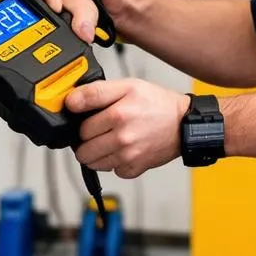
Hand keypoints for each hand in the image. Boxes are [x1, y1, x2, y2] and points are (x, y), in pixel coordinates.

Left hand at [65, 79, 189, 178]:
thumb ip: (95, 91)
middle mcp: (122, 137)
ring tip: (107, 139)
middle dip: (86, 138)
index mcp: (118, 114)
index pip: (79, 126)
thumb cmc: (157, 104)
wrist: (184, 124)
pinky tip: (121, 149)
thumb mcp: (127, 85)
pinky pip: (111, 170)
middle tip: (98, 128)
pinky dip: (113, 162)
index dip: (79, 121)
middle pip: (82, 148)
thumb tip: (71, 101)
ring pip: (92, 162)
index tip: (82, 116)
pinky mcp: (134, 168)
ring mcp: (128, 156)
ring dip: (96, 152)